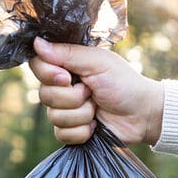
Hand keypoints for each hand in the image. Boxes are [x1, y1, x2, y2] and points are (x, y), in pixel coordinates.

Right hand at [29, 38, 163, 144]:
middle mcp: (61, 87)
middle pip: (44, 95)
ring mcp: (65, 110)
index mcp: (66, 66)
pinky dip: (82, 131)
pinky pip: (62, 134)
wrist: (142, 114)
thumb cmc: (123, 83)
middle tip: (92, 93)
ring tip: (97, 108)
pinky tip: (95, 125)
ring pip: (54, 117)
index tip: (67, 77)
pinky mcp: (71, 131)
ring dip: (81, 114)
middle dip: (72, 97)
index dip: (48, 74)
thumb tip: (36, 43)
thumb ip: (67, 53)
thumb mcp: (97, 62)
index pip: (38, 66)